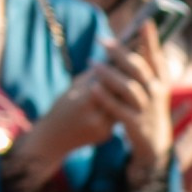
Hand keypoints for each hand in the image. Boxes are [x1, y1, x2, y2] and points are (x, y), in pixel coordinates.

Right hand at [13, 23, 172, 181]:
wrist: (52, 139)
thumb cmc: (60, 108)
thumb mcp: (73, 88)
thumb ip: (93, 76)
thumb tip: (112, 59)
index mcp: (82, 103)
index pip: (107, 81)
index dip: (118, 66)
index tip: (128, 52)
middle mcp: (95, 117)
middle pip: (119, 93)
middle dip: (128, 76)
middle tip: (139, 60)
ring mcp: (103, 128)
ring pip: (122, 104)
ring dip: (130, 89)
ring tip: (138, 75)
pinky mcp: (107, 135)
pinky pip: (119, 114)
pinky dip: (124, 102)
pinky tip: (131, 93)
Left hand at [107, 21, 173, 171]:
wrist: (154, 148)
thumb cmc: (149, 112)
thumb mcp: (153, 90)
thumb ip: (145, 69)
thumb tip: (135, 43)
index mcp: (161, 83)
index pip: (156, 57)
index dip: (151, 40)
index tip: (145, 22)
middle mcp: (157, 94)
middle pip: (138, 69)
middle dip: (120, 53)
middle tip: (101, 41)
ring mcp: (146, 109)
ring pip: (128, 87)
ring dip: (109, 73)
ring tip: (91, 63)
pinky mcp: (135, 124)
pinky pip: (117, 108)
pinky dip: (105, 96)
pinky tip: (92, 86)